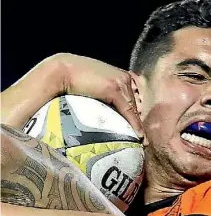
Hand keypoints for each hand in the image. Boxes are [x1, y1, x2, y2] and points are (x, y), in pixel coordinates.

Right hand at [0, 53, 146, 142]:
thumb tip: (106, 114)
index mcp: (120, 76)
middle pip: (137, 105)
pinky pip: (128, 111)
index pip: (134, 99)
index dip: (137, 116)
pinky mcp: (114, 89)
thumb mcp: (94, 89)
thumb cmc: (73, 81)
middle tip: (144, 140)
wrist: (61, 72)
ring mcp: (121, 82)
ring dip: (139, 127)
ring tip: (142, 143)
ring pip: (134, 109)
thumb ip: (104, 98)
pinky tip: (138, 137)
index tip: (140, 130)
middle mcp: (124, 78)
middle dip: (141, 122)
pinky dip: (134, 125)